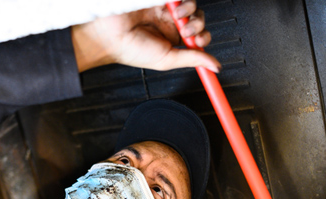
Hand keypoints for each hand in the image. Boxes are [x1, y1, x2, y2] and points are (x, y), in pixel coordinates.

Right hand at [71, 0, 219, 71]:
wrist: (111, 35)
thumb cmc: (131, 50)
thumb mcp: (167, 59)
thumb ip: (192, 59)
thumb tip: (215, 66)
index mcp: (172, 39)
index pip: (197, 35)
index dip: (203, 36)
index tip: (197, 41)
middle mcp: (169, 22)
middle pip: (197, 17)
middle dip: (197, 23)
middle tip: (186, 31)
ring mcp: (164, 7)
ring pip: (190, 3)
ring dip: (190, 10)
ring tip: (177, 16)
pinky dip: (181, 0)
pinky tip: (172, 7)